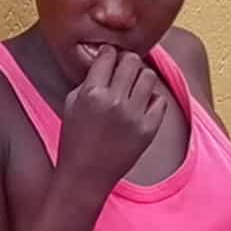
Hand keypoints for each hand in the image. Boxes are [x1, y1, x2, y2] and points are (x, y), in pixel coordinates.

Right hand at [55, 48, 174, 187]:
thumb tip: (105, 61)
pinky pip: (160, 100)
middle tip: (124, 70)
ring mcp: (133, 116)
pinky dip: (152, 100)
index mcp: (91, 93)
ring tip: (133, 88)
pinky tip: (141, 106)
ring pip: (149, 76)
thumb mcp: (71, 104)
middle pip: (132, 60)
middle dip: (127, 62)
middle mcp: (114, 101)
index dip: (109, 53)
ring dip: (141, 78)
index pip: (108, 55)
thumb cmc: (74, 141)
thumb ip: (88, 80)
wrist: (85, 177)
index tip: (109, 58)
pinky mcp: (148, 130)